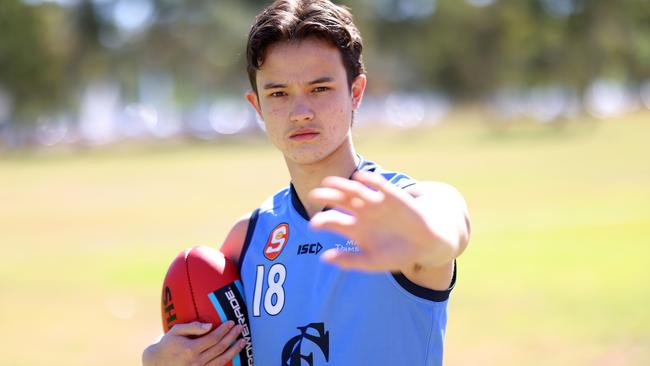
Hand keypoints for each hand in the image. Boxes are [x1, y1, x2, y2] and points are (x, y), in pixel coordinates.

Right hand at [142, 321, 246, 365]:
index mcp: (190, 349)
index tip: (231, 322)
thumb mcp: (176, 331)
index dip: (224, 330)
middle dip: (232, 337)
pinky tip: (233, 354)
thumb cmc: (167, 345)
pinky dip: (227, 361)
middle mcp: (196, 362)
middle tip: (240, 328)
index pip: (213, 338)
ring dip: (234, 350)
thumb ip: (193, 327)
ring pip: (221, 360)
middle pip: (220, 348)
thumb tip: (210, 325)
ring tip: (243, 341)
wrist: (157, 363)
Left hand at [308, 171, 437, 271]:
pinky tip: (360, 178)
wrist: (424, 246)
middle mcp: (362, 213)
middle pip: (339, 200)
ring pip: (355, 190)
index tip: (313, 225)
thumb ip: (349, 260)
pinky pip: (379, 185)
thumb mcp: (372, 262)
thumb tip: (324, 258)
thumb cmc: (396, 255)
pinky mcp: (392, 196)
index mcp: (354, 229)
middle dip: (326, 196)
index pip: (332, 220)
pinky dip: (370, 180)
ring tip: (330, 182)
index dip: (321, 221)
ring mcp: (376, 203)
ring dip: (342, 185)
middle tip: (314, 196)